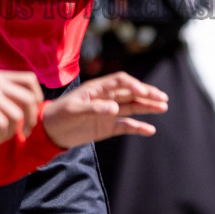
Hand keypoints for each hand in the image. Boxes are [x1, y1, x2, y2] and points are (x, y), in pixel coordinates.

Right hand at [0, 71, 43, 142]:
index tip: (29, 113)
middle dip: (31, 120)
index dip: (37, 97)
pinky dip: (0, 135)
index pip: (31, 79)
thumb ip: (1, 91)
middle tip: (24, 133)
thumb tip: (21, 105)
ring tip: (0, 137)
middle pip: (29, 99)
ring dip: (12, 132)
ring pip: (16, 115)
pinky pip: (1, 123)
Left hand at [41, 72, 168, 148]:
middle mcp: (106, 98)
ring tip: (163, 107)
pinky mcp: (108, 126)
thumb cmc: (59, 115)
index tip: (143, 92)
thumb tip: (115, 109)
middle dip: (147, 94)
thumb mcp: (73, 110)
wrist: (50, 131)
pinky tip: (150, 130)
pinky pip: (126, 125)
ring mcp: (109, 112)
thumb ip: (94, 109)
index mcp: (98, 89)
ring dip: (147, 107)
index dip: (133, 85)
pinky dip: (138, 127)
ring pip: (132, 107)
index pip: (120, 81)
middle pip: (131, 93)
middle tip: (163, 98)